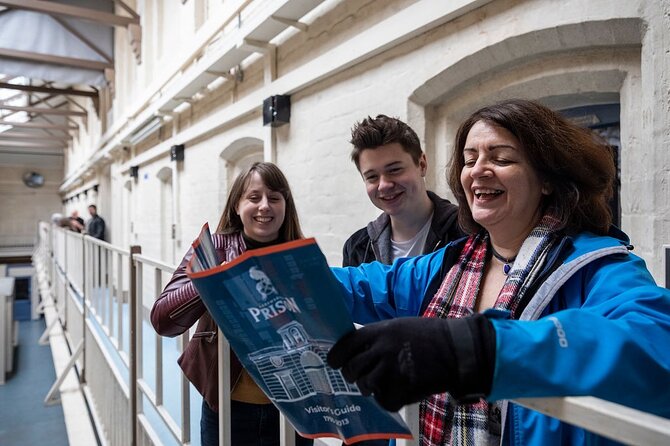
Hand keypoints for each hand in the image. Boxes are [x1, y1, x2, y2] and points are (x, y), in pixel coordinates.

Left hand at [327, 314, 495, 410]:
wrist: (456, 349)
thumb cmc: (427, 336)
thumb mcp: (397, 326)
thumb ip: (376, 337)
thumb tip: (356, 350)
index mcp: (378, 331)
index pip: (345, 346)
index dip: (336, 357)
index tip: (334, 363)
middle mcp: (381, 350)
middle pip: (352, 369)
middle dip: (353, 375)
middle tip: (360, 376)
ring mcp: (390, 370)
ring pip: (365, 386)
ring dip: (371, 388)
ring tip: (382, 383)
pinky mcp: (401, 389)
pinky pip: (384, 401)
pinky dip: (389, 399)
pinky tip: (399, 390)